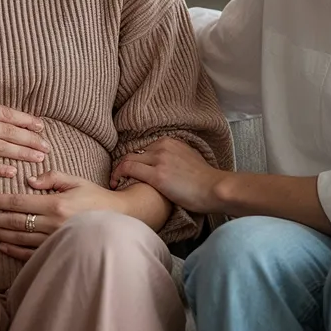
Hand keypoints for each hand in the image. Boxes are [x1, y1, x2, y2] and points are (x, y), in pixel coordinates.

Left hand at [0, 171, 119, 261]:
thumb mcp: (75, 180)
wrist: (119, 220)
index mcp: (55, 204)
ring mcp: (55, 241)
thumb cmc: (95, 197)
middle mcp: (53, 224)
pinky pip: (31, 254)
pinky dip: (14, 251)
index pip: (18, 202)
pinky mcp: (58, 252)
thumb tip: (29, 180)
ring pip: (18, 239)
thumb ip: (51, 177)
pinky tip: (2, 246)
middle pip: (13, 221)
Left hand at [110, 136, 225, 213]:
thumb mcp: (189, 159)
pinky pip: (129, 169)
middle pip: (133, 154)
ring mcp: (159, 159)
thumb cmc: (205, 181)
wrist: (215, 189)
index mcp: (170, 141)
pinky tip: (116, 185)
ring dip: (118, 171)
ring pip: (128, 160)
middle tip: (118, 179)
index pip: (144, 149)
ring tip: (115, 183)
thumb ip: (174, 157)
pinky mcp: (157, 175)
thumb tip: (164, 167)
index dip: (135, 162)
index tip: (130, 173)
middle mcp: (162, 146)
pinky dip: (118, 175)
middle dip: (123, 166)